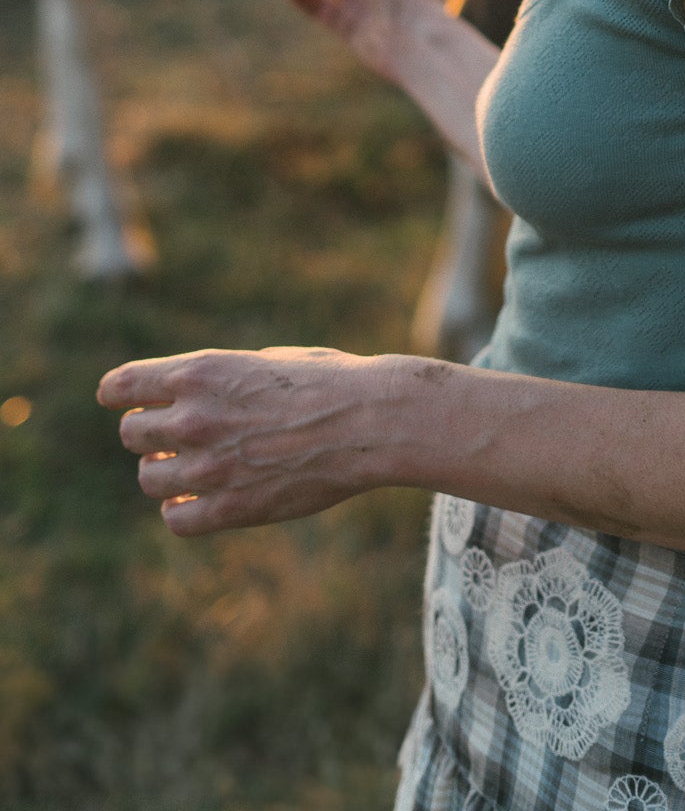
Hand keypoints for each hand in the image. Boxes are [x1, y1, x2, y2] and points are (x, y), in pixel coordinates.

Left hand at [97, 346, 397, 533]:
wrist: (370, 421)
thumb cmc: (329, 381)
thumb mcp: (265, 360)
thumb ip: (220, 379)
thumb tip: (189, 397)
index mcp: (202, 372)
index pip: (121, 386)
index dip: (118, 395)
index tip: (122, 401)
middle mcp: (194, 418)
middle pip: (131, 434)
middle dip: (149, 434)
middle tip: (174, 437)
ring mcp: (209, 466)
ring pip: (149, 479)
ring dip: (164, 473)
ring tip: (192, 469)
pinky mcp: (230, 508)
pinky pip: (176, 519)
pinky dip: (183, 511)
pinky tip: (202, 500)